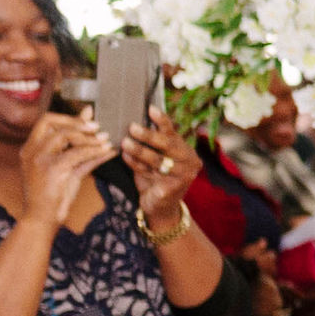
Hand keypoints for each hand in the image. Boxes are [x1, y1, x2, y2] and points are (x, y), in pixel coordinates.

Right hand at [19, 113, 116, 224]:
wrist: (42, 220)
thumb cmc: (55, 195)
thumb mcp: (68, 168)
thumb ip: (79, 147)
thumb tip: (95, 126)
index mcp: (31, 149)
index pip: (46, 121)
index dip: (69, 118)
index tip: (89, 122)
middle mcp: (31, 151)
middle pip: (52, 122)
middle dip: (77, 122)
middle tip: (98, 128)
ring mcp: (39, 159)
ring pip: (65, 135)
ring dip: (89, 137)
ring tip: (106, 140)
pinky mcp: (52, 170)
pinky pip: (77, 153)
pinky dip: (95, 151)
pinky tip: (108, 151)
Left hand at [124, 113, 202, 232]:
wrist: (160, 207)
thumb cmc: (157, 177)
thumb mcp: (157, 158)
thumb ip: (153, 143)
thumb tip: (135, 121)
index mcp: (186, 151)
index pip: (173, 132)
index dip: (162, 120)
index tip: (150, 109)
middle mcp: (190, 162)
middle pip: (168, 144)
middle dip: (148, 135)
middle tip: (131, 127)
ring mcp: (184, 175)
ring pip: (157, 159)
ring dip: (138, 149)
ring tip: (124, 142)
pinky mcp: (173, 187)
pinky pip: (150, 172)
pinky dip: (135, 164)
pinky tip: (124, 156)